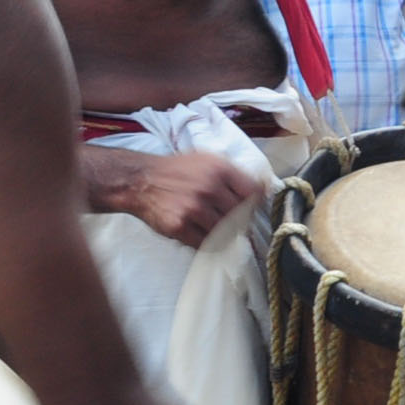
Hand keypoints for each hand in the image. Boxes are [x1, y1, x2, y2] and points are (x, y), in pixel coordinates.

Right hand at [93, 148, 262, 244]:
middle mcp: (209, 188)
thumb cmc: (177, 171)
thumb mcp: (207, 160)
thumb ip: (234, 174)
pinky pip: (205, 243)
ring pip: (225, 232)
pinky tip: (201, 234)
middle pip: (241, 216)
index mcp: (220, 169)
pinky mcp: (180, 226)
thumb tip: (263, 191)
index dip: (255, 204)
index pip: (253, 193)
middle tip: (233, 223)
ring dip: (223, 234)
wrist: (141, 180)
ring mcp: (194, 208)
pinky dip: (207, 243)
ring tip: (214, 227)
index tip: (252, 210)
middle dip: (239, 222)